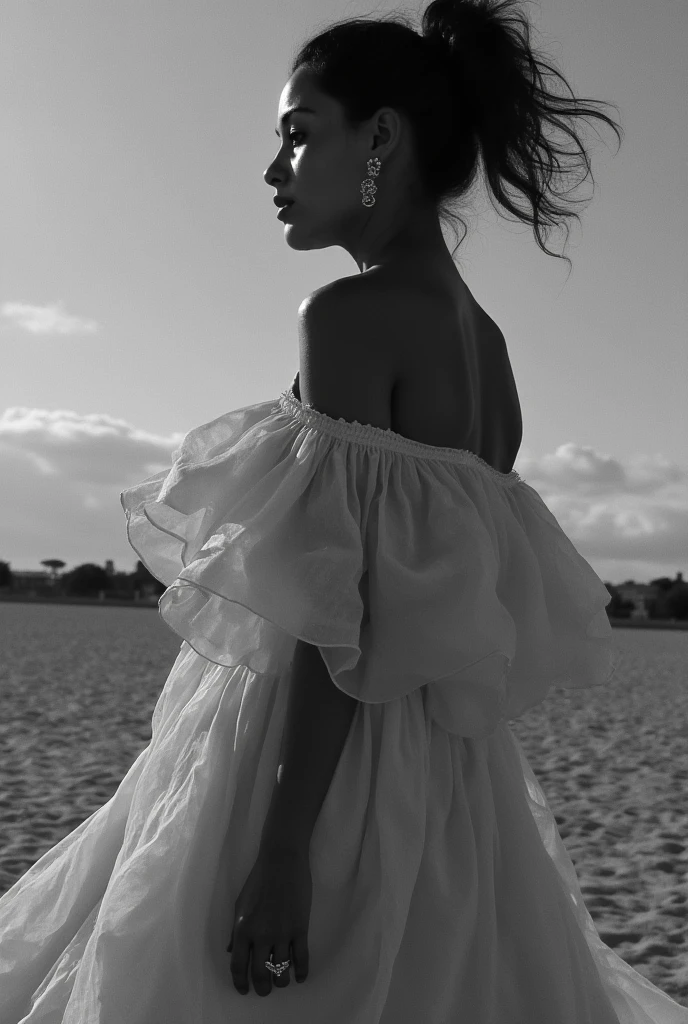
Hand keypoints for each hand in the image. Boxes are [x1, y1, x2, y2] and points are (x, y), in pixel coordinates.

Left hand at [227, 845, 311, 996]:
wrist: (281, 861)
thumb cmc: (258, 880)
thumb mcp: (239, 905)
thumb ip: (234, 931)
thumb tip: (230, 951)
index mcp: (242, 929)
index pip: (238, 966)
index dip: (240, 982)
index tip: (244, 990)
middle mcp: (261, 936)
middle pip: (260, 974)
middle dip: (262, 988)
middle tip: (265, 990)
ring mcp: (282, 933)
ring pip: (282, 971)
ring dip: (281, 982)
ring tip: (281, 982)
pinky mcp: (300, 928)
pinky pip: (302, 958)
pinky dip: (301, 971)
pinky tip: (300, 977)